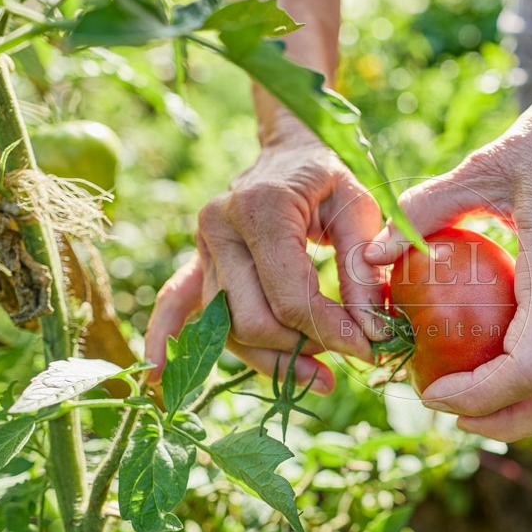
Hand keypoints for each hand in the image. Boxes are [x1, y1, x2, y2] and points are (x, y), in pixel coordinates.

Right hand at [145, 115, 384, 391]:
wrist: (291, 151)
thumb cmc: (330, 177)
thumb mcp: (359, 209)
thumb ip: (363, 269)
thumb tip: (371, 333)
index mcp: (263, 208)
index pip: (291, 296)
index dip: (331, 331)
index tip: (368, 349)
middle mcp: (220, 226)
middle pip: (253, 320)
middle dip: (302, 348)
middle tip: (346, 354)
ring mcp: (202, 245)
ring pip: (227, 328)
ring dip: (273, 357)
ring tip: (318, 369)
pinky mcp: (197, 260)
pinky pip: (177, 306)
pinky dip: (168, 342)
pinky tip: (160, 380)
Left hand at [365, 82, 531, 440]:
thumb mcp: (486, 163)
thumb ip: (426, 207)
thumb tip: (371, 255)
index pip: (531, 368)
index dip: (480, 397)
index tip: (433, 393)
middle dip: (510, 424)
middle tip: (455, 416)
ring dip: (530, 409)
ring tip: (475, 400)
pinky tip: (498, 358)